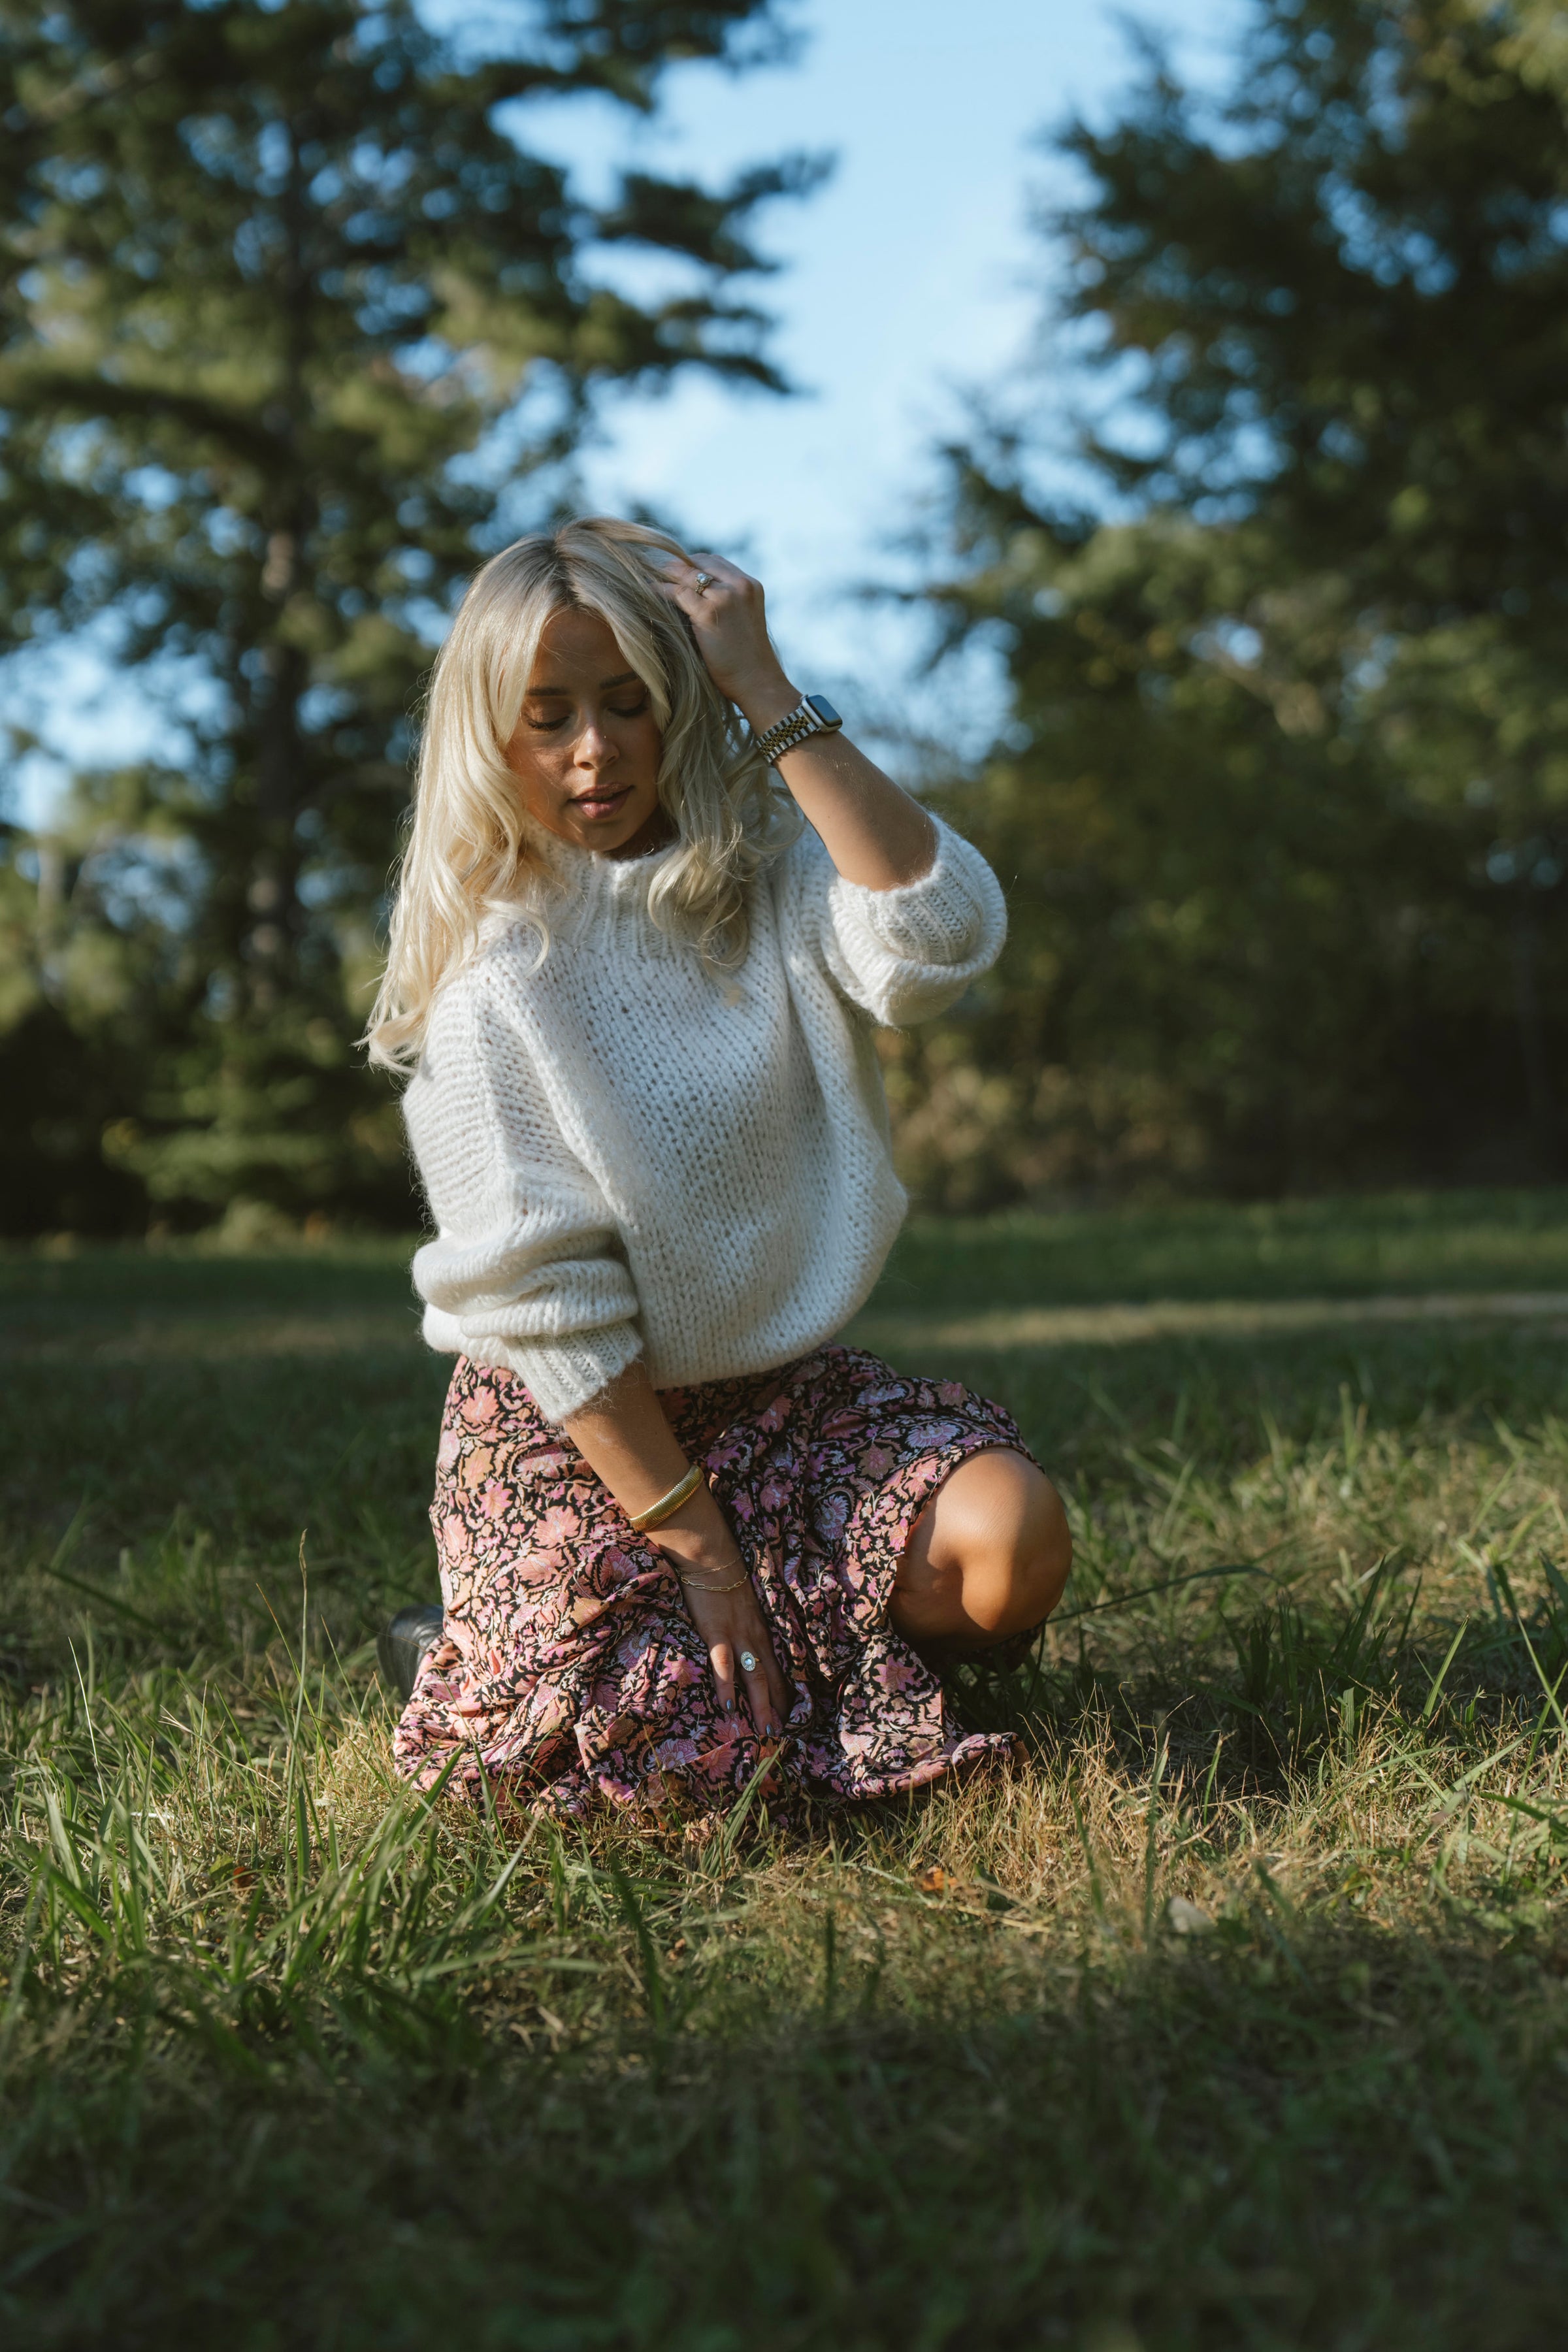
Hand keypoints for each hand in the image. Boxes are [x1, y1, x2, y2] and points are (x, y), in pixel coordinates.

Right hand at [655, 1519, 791, 1742]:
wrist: (712, 1559)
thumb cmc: (728, 1581)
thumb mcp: (747, 1607)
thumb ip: (751, 1629)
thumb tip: (750, 1650)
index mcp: (764, 1633)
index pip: (781, 1670)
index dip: (786, 1695)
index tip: (792, 1717)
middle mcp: (757, 1639)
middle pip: (773, 1679)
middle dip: (779, 1709)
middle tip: (783, 1736)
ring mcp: (738, 1637)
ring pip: (754, 1678)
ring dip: (761, 1706)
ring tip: (764, 1732)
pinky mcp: (717, 1634)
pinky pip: (724, 1665)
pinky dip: (727, 1688)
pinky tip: (728, 1708)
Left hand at [657, 551, 797, 727]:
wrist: (758, 683)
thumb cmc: (747, 661)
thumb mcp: (743, 620)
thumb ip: (726, 603)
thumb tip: (692, 596)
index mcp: (750, 585)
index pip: (715, 562)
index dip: (692, 565)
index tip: (674, 573)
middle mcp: (739, 585)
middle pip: (699, 563)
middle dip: (676, 567)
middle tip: (653, 571)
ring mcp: (725, 597)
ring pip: (686, 574)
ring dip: (665, 575)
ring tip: (645, 579)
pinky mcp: (708, 613)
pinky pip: (677, 593)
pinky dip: (660, 590)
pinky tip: (648, 592)